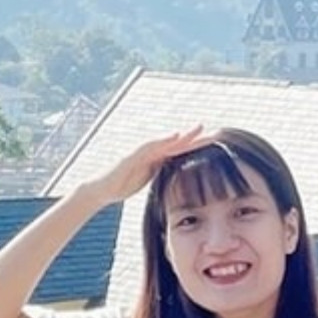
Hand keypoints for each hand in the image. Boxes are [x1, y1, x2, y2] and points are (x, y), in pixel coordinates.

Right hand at [88, 126, 212, 204]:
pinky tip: (174, 136)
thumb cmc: (122, 185)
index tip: (217, 145)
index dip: (197, 147)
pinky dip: (161, 140)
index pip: (180, 152)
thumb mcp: (148, 181)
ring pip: (164, 141)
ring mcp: (139, 153)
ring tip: (199, 128)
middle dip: (196, 137)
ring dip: (183, 134)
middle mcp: (150, 152)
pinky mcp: (130, 157)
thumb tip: (178, 182)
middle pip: (177, 143)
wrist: (100, 189)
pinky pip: (147, 147)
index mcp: (156, 160)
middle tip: (217, 132)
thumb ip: (162, 177)